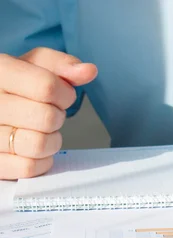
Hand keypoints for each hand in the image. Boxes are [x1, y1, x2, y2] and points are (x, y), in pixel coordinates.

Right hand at [0, 47, 96, 179]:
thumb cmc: (15, 88)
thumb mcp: (34, 66)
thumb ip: (61, 66)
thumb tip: (89, 71)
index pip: (46, 87)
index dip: (65, 94)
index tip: (62, 96)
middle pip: (47, 118)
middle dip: (57, 118)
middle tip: (48, 114)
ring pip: (38, 145)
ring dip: (51, 141)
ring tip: (41, 131)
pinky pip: (28, 167)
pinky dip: (41, 161)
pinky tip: (34, 150)